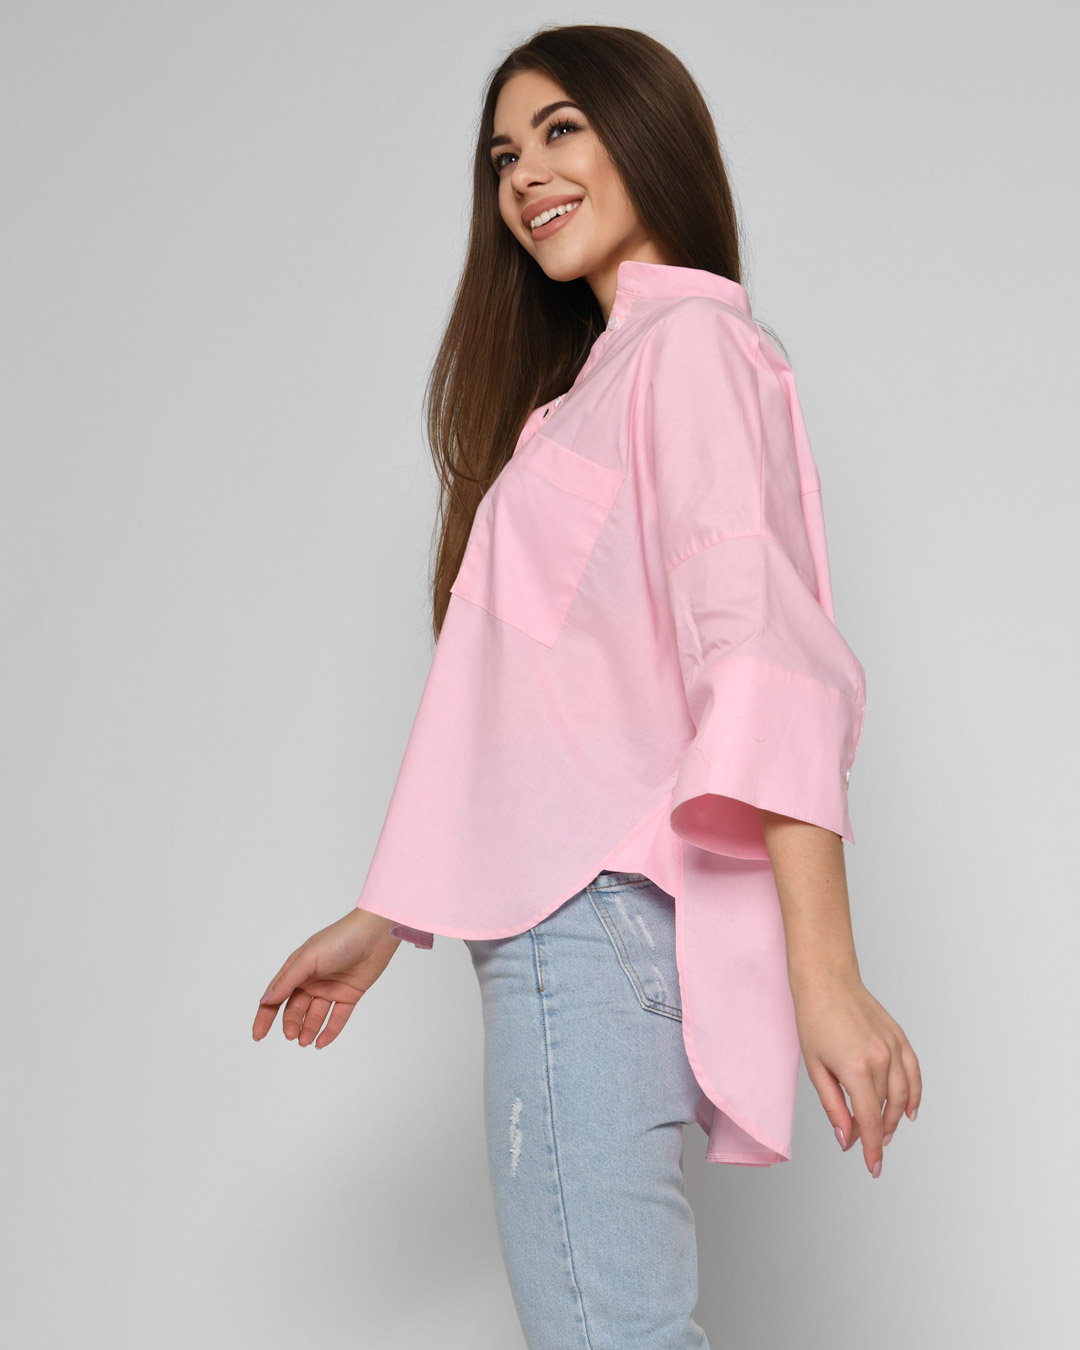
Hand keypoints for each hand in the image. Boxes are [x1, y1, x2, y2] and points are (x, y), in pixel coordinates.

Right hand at [251, 907, 401, 1048]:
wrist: (375, 934)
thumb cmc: (339, 939)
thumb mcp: (308, 959)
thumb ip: (288, 981)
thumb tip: (266, 1000)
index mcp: (298, 969)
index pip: (277, 996)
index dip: (266, 1015)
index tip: (258, 1035)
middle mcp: (312, 980)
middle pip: (295, 1009)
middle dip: (291, 1024)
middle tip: (291, 1036)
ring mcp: (331, 988)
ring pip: (315, 1015)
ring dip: (308, 1029)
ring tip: (305, 1041)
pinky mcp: (349, 994)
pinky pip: (337, 1017)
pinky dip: (329, 1031)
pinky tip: (321, 1042)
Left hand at [789, 968, 921, 1177]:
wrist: (827, 980)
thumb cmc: (814, 1020)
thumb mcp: (815, 1068)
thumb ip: (833, 1106)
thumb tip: (846, 1137)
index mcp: (856, 1068)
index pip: (871, 1121)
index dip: (872, 1149)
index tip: (873, 1168)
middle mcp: (880, 1059)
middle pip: (887, 1110)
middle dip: (878, 1135)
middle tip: (865, 1147)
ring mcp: (893, 1047)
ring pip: (903, 1095)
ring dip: (896, 1119)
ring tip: (885, 1132)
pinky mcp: (899, 1038)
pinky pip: (914, 1072)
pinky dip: (915, 1094)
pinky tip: (910, 1110)